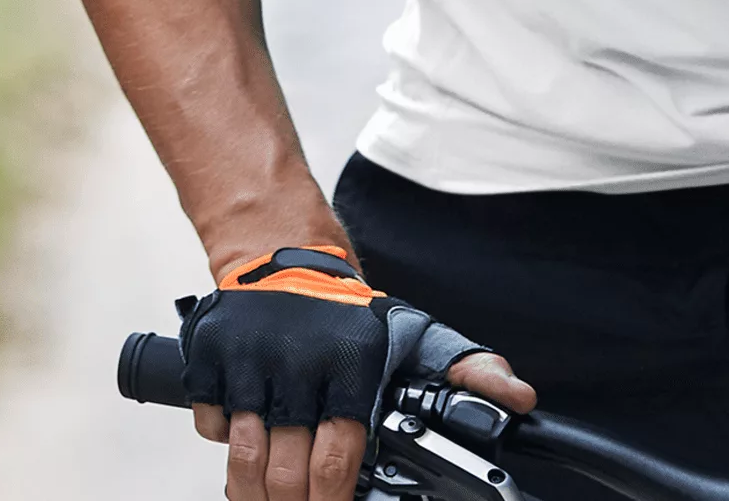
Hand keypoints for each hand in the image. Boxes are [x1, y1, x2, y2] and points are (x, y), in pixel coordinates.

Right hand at [182, 246, 536, 500]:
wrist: (285, 252)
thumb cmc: (352, 312)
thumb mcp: (417, 334)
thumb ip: (468, 370)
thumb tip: (519, 399)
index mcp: (351, 361)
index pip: (338, 458)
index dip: (333, 499)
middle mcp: (298, 361)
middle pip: (287, 472)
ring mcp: (248, 361)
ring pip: (243, 459)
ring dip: (254, 494)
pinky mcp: (210, 359)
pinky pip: (211, 427)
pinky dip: (223, 445)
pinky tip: (245, 449)